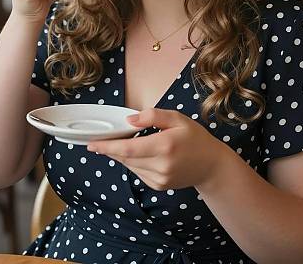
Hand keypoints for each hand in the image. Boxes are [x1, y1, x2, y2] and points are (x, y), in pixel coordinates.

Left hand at [87, 108, 224, 190]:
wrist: (211, 166)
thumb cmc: (194, 138)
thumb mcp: (177, 118)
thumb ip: (152, 116)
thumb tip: (129, 120)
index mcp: (164, 146)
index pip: (128, 148)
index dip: (107, 147)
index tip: (92, 144)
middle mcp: (161, 165)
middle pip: (125, 158)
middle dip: (110, 149)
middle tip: (97, 142)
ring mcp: (159, 179)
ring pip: (129, 166)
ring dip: (120, 155)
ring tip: (119, 144)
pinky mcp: (158, 186)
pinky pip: (137, 172)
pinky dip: (132, 162)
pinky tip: (137, 154)